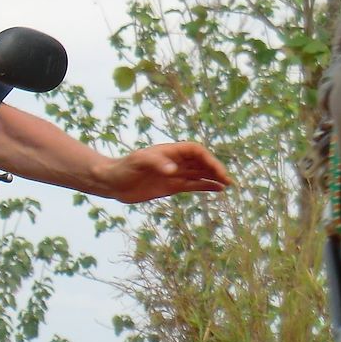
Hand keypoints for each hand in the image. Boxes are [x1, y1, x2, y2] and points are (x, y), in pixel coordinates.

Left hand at [95, 142, 231, 203]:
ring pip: (199, 174)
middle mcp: (175, 161)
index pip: (196, 151)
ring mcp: (174, 174)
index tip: (217, 171)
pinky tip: (217, 190)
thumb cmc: (123, 168)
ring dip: (213, 177)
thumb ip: (156, 164)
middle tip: (228, 180)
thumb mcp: (138, 162)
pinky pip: (192, 185)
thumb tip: (173, 170)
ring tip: (228, 184)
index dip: (208, 159)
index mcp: (170, 151)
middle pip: (201, 162)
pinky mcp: (171, 186)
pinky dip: (205, 187)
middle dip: (215, 169)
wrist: (112, 182)